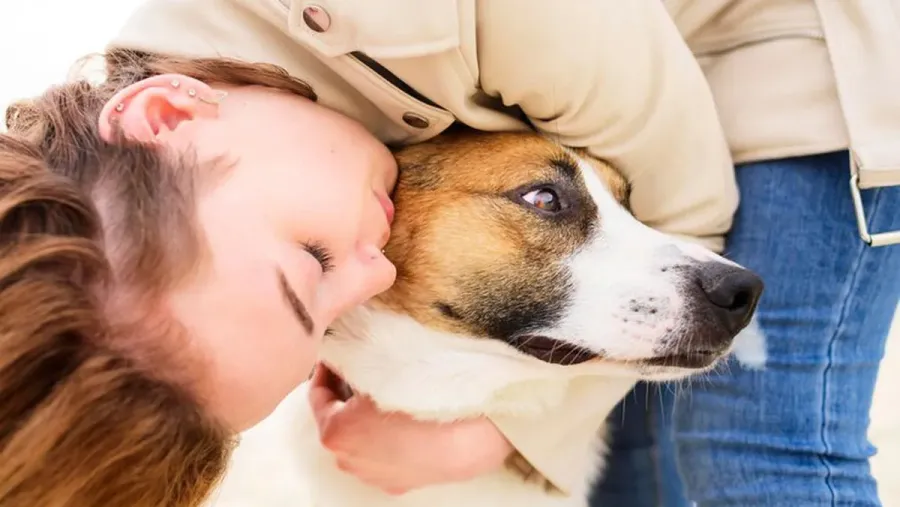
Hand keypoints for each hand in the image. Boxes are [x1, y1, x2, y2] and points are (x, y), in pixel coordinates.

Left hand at [308, 363, 513, 494]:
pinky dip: (387, 439)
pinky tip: (405, 420)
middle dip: (345, 397)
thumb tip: (339, 356)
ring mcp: (375, 476)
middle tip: (359, 371)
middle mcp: (349, 461)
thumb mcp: (380, 366)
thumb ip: (350, 362)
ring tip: (386, 396)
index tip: (336, 356)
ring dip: (365, 420)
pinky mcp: (401, 484)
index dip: (326, 371)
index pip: (317, 396)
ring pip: (361, 441)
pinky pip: (384, 456)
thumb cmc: (426, 395)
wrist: (472, 430)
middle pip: (338, 421)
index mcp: (336, 432)